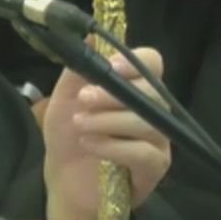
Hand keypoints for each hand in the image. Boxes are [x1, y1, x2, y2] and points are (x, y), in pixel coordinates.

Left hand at [41, 47, 172, 219]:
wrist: (63, 181)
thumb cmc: (67, 138)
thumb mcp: (64, 99)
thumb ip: (77, 71)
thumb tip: (89, 38)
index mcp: (132, 90)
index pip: (152, 63)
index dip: (134, 61)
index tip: (109, 66)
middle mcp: (151, 112)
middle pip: (153, 92)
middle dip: (113, 94)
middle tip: (83, 101)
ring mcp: (157, 140)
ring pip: (147, 122)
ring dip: (106, 121)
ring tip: (79, 126)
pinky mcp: (154, 168)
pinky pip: (143, 152)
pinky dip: (112, 146)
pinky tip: (89, 145)